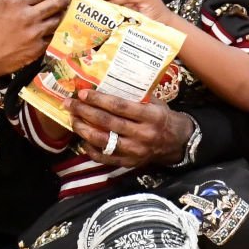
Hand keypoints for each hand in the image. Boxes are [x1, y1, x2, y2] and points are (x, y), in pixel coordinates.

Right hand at [0, 0, 71, 97]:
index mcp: (15, 0)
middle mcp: (28, 15)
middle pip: (58, 1)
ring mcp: (35, 33)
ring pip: (59, 18)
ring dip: (62, 13)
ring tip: (61, 10)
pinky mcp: (37, 48)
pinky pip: (54, 35)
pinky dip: (54, 30)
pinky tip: (51, 27)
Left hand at [65, 89, 192, 166]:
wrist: (178, 143)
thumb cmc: (162, 117)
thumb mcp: (155, 103)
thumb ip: (134, 96)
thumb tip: (105, 84)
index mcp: (151, 116)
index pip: (120, 107)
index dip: (99, 99)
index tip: (82, 93)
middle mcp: (143, 135)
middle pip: (107, 122)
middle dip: (85, 112)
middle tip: (69, 104)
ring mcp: (135, 152)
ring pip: (103, 141)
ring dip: (83, 130)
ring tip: (73, 119)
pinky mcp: (129, 163)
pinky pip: (104, 158)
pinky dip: (90, 149)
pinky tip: (82, 139)